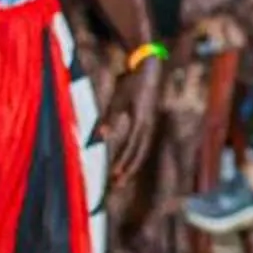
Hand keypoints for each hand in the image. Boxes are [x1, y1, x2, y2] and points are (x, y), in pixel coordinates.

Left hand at [99, 59, 161, 180]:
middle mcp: (148, 125)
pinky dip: (135, 154)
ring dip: (132, 164)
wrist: (151, 67)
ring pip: (142, 149)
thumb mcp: (120, 98)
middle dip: (128, 170)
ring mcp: (150, 123)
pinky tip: (128, 159)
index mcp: (141, 121)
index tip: (114, 176)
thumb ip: (110, 117)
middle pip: (139, 153)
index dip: (123, 163)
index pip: (132, 148)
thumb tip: (101, 136)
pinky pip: (143, 142)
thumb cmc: (133, 81)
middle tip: (118, 185)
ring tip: (122, 178)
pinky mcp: (148, 120)